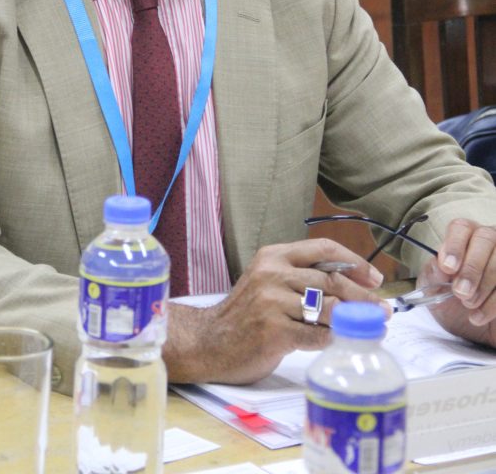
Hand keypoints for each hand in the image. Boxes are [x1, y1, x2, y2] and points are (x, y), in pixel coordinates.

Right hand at [162, 238, 385, 384]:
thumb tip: (352, 284)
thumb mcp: (268, 281)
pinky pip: (316, 336)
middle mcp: (273, 274)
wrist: (209, 341)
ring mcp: (272, 302)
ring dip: (354, 320)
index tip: (374, 278)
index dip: (354, 262)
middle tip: (382, 309)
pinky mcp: (274, 332)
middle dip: (363, 296)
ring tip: (369, 327)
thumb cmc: (246, 314)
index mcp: (274, 255)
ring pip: (328, 309)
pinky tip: (339, 343)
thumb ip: (300, 277)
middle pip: (331, 281)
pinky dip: (332, 340)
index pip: (323, 248)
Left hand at [418, 218, 495, 348]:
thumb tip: (440, 265)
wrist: (467, 325)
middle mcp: (488, 239)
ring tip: (468, 305)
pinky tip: (479, 316)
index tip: (448, 268)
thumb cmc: (448, 296)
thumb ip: (434, 273)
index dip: (454, 245)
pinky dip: (493, 303)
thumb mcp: (432, 286)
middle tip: (460, 292)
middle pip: (485, 239)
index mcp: (463, 236)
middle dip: (472, 267)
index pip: (461, 227)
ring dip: (484, 286)